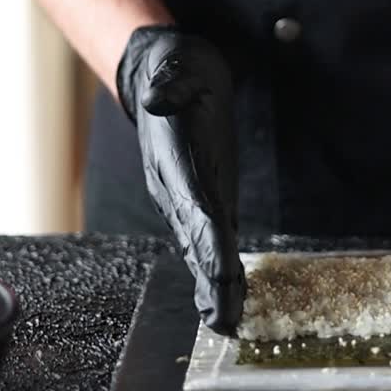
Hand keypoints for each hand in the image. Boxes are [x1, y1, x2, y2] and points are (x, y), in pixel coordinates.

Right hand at [117, 26, 245, 334]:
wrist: (167, 75)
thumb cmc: (176, 71)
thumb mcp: (175, 67)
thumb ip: (169, 84)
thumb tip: (160, 97)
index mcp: (171, 161)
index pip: (193, 205)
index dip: (208, 238)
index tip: (222, 269)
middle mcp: (175, 188)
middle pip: (197, 241)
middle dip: (212, 280)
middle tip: (226, 321)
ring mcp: (187, 198)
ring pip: (202, 249)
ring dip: (216, 285)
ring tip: (228, 322)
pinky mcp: (204, 198)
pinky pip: (213, 239)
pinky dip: (222, 269)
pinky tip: (230, 296)